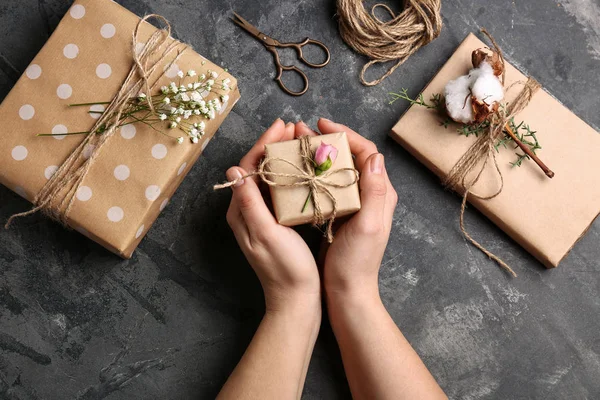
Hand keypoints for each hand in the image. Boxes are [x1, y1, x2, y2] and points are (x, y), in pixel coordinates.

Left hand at [226, 119, 320, 314]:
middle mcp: (246, 210)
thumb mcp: (266, 233)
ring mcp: (259, 216)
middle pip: (256, 169)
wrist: (295, 298)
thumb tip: (234, 171)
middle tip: (293, 127)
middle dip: (273, 145)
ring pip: (267, 177)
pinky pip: (277, 189)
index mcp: (240, 211)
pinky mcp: (273, 222)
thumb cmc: (285, 269)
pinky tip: (301, 168)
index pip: (247, 167)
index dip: (263, 144)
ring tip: (298, 141)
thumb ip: (250, 203)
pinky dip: (288, 173)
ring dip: (281, 157)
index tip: (282, 126)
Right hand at [295, 118, 397, 300]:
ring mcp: (354, 203)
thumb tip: (374, 157)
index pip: (367, 152)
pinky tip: (298, 171)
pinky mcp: (339, 212)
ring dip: (319, 154)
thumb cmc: (357, 262)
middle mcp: (370, 194)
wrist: (347, 291)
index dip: (345, 134)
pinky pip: (328, 184)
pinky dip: (314, 173)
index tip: (322, 126)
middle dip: (329, 140)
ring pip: (338, 168)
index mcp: (381, 193)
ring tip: (298, 145)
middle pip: (351, 156)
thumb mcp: (369, 226)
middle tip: (304, 132)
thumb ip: (375, 192)